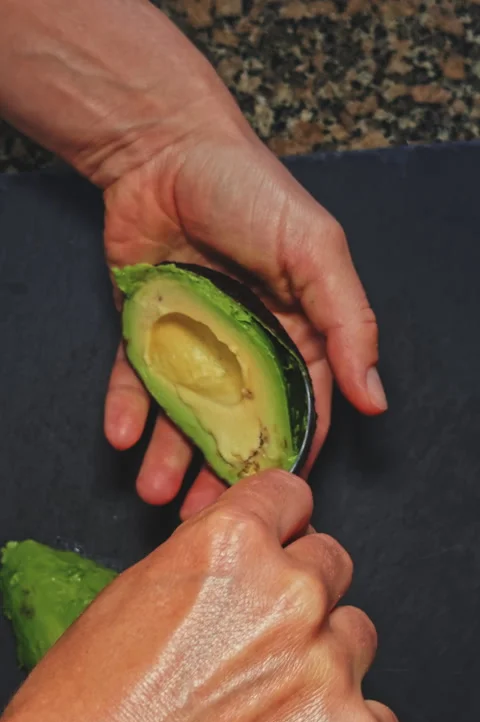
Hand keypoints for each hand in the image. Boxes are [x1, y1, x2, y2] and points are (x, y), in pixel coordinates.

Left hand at [0, 0, 386, 518]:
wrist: (161, 149)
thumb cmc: (247, 191)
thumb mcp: (315, 251)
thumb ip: (349, 322)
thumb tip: (376, 397)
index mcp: (299, 332)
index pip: (303, 407)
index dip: (288, 453)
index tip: (271, 496)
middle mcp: (248, 345)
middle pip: (237, 423)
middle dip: (221, 470)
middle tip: (200, 515)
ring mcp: (195, 341)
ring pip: (185, 412)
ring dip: (170, 455)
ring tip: (155, 494)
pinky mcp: (148, 330)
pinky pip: (137, 379)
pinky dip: (128, 409)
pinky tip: (122, 436)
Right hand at [0, 471, 399, 721]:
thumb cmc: (85, 715)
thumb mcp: (137, 596)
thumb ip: (212, 561)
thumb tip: (254, 555)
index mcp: (231, 546)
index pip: (291, 496)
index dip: (280, 525)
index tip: (281, 542)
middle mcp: (289, 596)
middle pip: (331, 564)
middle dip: (301, 595)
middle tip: (261, 642)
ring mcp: (327, 671)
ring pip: (356, 636)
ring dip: (323, 661)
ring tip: (267, 704)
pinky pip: (377, 716)